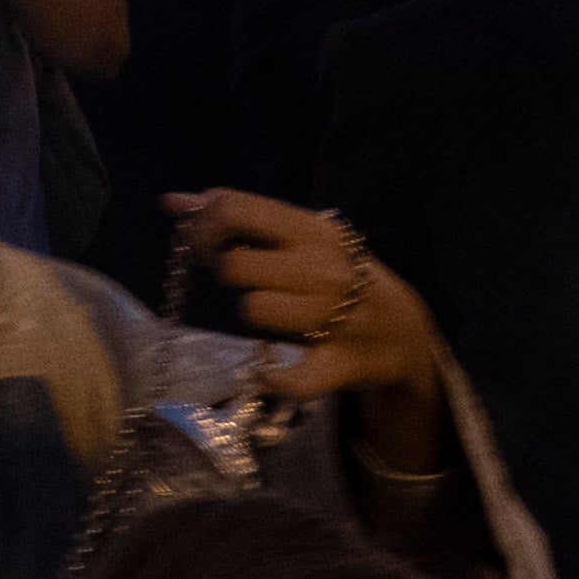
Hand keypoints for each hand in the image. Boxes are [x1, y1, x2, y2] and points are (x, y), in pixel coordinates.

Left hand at [174, 188, 435, 401]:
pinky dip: (272, 376)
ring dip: (253, 314)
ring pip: (254, 310)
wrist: (405, 331)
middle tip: (240, 279)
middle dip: (224, 270)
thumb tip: (173, 201)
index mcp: (313, 230)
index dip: (202, 226)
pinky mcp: (340, 365)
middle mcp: (325, 269)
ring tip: (272, 313)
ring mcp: (337, 318)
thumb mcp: (300, 234)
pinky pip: (288, 377)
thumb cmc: (339, 273)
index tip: (203, 243)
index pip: (235, 210)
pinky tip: (272, 367)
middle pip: (236, 265)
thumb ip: (240, 215)